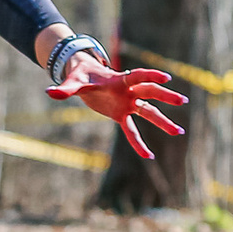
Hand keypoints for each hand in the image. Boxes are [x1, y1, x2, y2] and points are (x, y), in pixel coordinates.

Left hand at [48, 54, 187, 158]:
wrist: (83, 76)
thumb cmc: (80, 76)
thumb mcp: (73, 82)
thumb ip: (65, 88)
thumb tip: (49, 91)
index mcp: (118, 79)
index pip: (138, 76)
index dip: (152, 75)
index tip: (167, 78)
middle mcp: (127, 91)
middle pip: (150, 93)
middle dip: (165, 97)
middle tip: (182, 101)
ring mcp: (127, 103)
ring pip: (149, 112)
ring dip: (163, 121)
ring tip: (180, 132)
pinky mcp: (121, 114)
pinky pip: (132, 130)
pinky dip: (138, 142)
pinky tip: (149, 156)